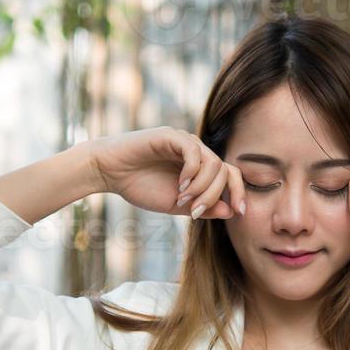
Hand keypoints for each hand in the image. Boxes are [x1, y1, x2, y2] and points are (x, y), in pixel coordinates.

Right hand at [86, 127, 245, 219]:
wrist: (109, 173)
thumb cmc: (140, 187)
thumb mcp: (177, 205)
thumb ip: (203, 207)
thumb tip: (231, 211)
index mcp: (200, 168)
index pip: (231, 175)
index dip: (239, 193)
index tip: (239, 214)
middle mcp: (197, 152)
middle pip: (226, 170)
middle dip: (216, 195)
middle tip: (196, 211)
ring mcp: (185, 142)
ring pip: (213, 163)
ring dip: (202, 187)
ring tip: (183, 199)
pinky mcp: (171, 136)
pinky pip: (195, 151)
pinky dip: (192, 172)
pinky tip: (180, 185)